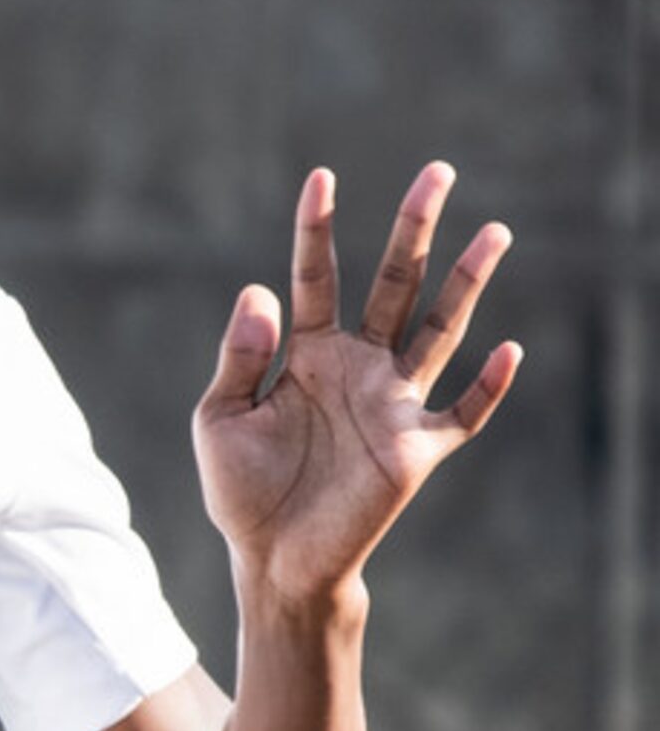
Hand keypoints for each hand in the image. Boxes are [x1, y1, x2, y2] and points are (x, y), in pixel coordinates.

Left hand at [193, 163, 520, 604]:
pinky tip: (509, 350)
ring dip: (466, 284)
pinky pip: (463, 413)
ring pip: (438, 331)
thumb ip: (239, 358)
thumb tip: (257, 290)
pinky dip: (488, 386)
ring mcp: (392, 404)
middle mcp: (357, 367)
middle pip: (394, 284)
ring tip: (495, 231)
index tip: (322, 176)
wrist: (273, 558)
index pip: (316, 277)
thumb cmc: (242, 488)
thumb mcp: (220, 418)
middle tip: (438, 171)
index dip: (318, 228)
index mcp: (307, 352)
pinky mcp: (415, 450)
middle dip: (415, 230)